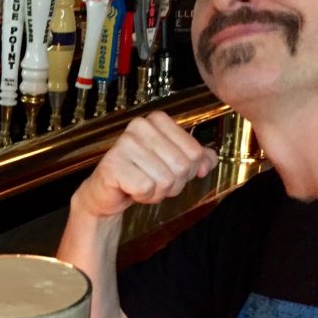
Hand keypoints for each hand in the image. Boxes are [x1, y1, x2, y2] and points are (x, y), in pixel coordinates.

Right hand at [74, 111, 218, 219]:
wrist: (108, 191)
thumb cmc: (140, 174)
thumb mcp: (173, 164)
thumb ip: (198, 158)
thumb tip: (209, 161)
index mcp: (157, 120)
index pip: (195, 153)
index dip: (187, 171)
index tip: (168, 170)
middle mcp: (140, 126)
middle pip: (181, 167)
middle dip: (172, 184)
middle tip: (153, 181)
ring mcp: (125, 143)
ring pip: (165, 179)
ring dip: (156, 192)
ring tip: (141, 185)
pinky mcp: (114, 164)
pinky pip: (146, 187)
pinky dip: (142, 196)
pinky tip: (130, 189)